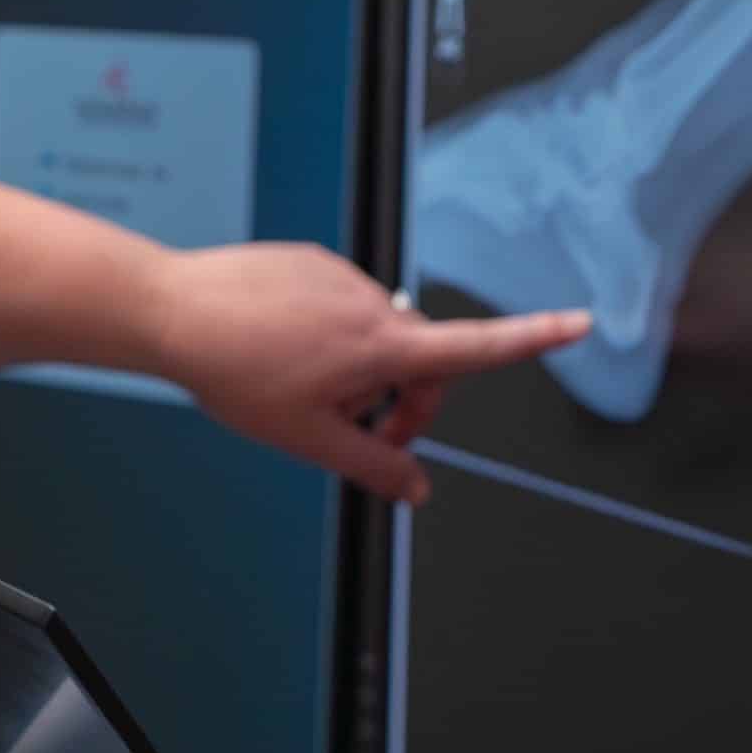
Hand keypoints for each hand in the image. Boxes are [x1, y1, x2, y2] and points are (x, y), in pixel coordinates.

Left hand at [145, 243, 590, 502]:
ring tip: (296, 386)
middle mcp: (372, 303)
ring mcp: (341, 278)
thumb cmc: (234, 371)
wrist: (172, 310)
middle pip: (421, 360)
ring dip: (359, 370)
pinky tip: (275, 350)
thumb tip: (417, 491)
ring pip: (374, 336)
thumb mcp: (306, 437)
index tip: (579, 322)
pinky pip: (337, 307)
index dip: (533, 338)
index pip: (476, 347)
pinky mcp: (311, 262)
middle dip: (403, 401)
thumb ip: (371, 467)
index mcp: (381, 346)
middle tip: (357, 435)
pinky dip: (325, 336)